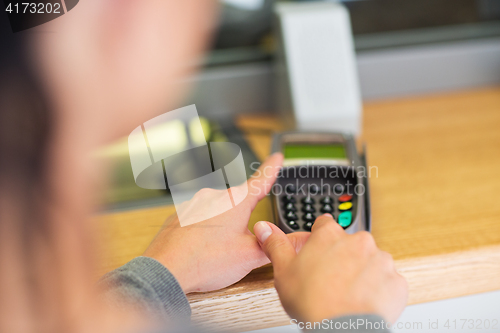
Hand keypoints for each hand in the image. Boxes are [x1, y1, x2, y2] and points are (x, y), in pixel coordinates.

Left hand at [143, 153, 309, 292]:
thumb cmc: (205, 261)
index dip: (271, 168)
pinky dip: (203, 233)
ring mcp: (194, 205)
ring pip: (217, 215)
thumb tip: (298, 241)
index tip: (277, 157)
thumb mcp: (249, 256)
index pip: (260, 180)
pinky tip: (200, 251)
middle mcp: (213, 197)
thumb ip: (274, 245)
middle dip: (242, 222)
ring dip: (222, 229)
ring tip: (216, 254)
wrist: (166, 270)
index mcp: (235, 202)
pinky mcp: (179, 216)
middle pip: (238, 205)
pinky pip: (198, 221)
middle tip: (239, 246)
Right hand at [254, 214, 407, 323]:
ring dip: (362, 273)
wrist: (342, 331)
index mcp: (330, 236)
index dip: (320, 239)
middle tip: (330, 279)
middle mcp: (358, 241)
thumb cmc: (312, 303)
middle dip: (342, 257)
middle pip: (349, 244)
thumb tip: (264, 228)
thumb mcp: (284, 272)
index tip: (318, 251)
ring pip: (371, 261)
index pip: (325, 224)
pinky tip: (363, 302)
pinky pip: (387, 282)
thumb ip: (276, 245)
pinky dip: (379, 290)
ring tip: (347, 293)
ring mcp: (381, 261)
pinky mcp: (396, 281)